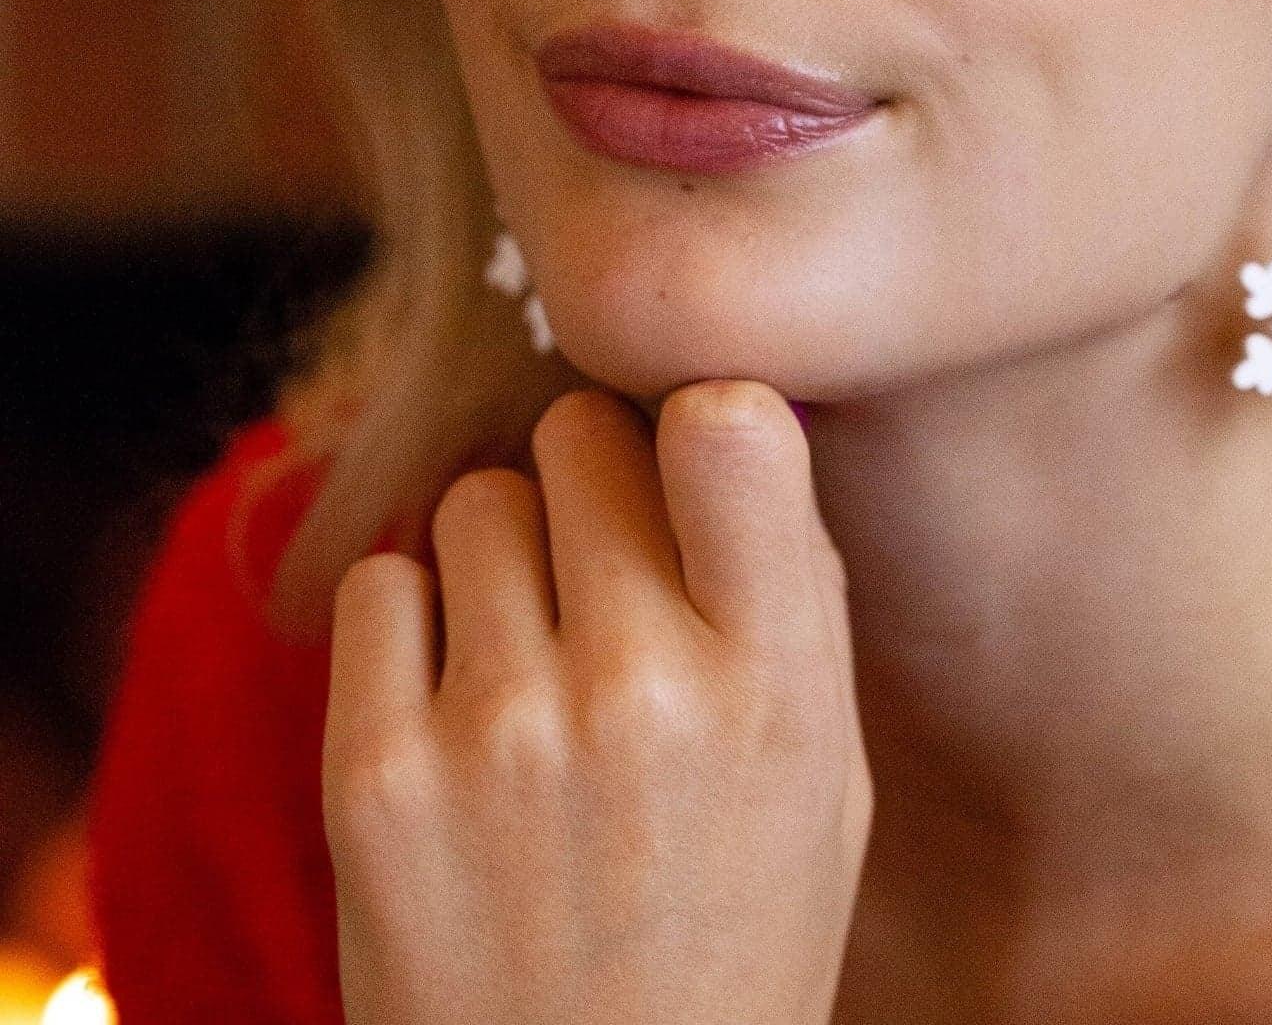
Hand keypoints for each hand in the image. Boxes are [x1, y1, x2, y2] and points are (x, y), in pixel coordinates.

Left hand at [322, 381, 872, 1024]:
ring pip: (479, 498)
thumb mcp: (828, 771)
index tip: (691, 450)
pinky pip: (383, 580)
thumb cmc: (736, 928)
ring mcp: (498, 730)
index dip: (701, 410)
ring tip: (533, 654)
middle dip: (594, 480)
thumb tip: (733, 413)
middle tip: (605, 567)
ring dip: (508, 550)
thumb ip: (791, 589)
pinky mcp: (376, 777)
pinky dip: (418, 619)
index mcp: (777, 682)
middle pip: (579, 434)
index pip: (731, 425)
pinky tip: (459, 704)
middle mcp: (639, 687)